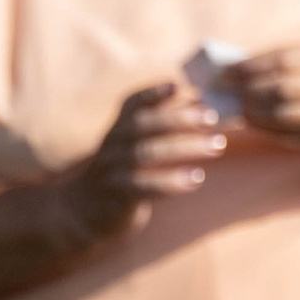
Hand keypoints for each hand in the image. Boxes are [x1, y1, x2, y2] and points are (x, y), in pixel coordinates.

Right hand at [56, 79, 224, 248]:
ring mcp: (114, 170)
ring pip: (148, 153)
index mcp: (118, 131)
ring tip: (216, 145)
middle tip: (211, 117)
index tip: (176, 84)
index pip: (132, 105)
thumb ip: (156, 133)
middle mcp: (113, 146)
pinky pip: (145, 187)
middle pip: (144, 125)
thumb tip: (195, 109)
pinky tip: (196, 178)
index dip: (152, 93)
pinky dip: (172, 181)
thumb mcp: (130, 151)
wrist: (82, 214)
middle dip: (179, 118)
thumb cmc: (119, 178)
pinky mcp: (118, 196)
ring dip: (185, 147)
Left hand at [233, 44, 299, 160]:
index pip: (282, 62)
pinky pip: (287, 136)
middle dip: (248, 90)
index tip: (226, 72)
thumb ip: (283, 60)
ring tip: (239, 108)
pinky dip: (264, 129)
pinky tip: (252, 122)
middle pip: (281, 89)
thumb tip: (237, 69)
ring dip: (253, 112)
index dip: (250, 67)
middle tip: (226, 91)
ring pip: (282, 115)